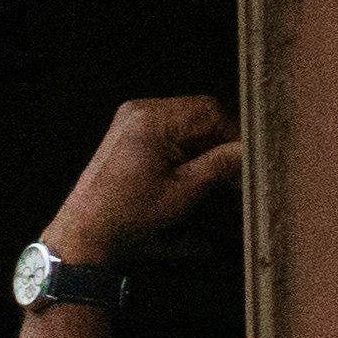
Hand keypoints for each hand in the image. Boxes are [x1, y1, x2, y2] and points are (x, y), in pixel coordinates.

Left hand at [42, 93, 243, 272]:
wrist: (86, 229)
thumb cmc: (132, 213)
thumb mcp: (184, 190)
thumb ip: (221, 165)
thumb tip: (251, 151)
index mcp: (152, 118)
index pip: (210, 110)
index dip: (233, 134)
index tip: (246, 161)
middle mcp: (140, 109)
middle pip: (198, 112)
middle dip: (220, 140)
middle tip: (235, 170)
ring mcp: (132, 118)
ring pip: (186, 120)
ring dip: (205, 143)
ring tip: (217, 174)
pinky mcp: (128, 130)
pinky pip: (168, 127)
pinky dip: (185, 145)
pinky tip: (193, 169)